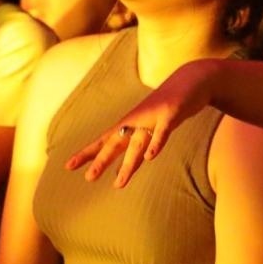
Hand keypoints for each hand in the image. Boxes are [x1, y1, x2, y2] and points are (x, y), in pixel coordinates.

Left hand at [66, 58, 219, 185]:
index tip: (68, 166)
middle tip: (89, 178)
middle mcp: (137, 120)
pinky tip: (150, 157)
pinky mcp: (172, 114)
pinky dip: (156, 143)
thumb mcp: (154, 121)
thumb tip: (138, 159)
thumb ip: (145, 140)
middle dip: (102, 160)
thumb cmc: (171, 104)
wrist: (194, 79)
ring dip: (128, 164)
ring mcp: (154, 117)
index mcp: (131, 123)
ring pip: (138, 144)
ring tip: (119, 184)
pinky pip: (162, 131)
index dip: (87, 153)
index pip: (104, 140)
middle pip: (116, 143)